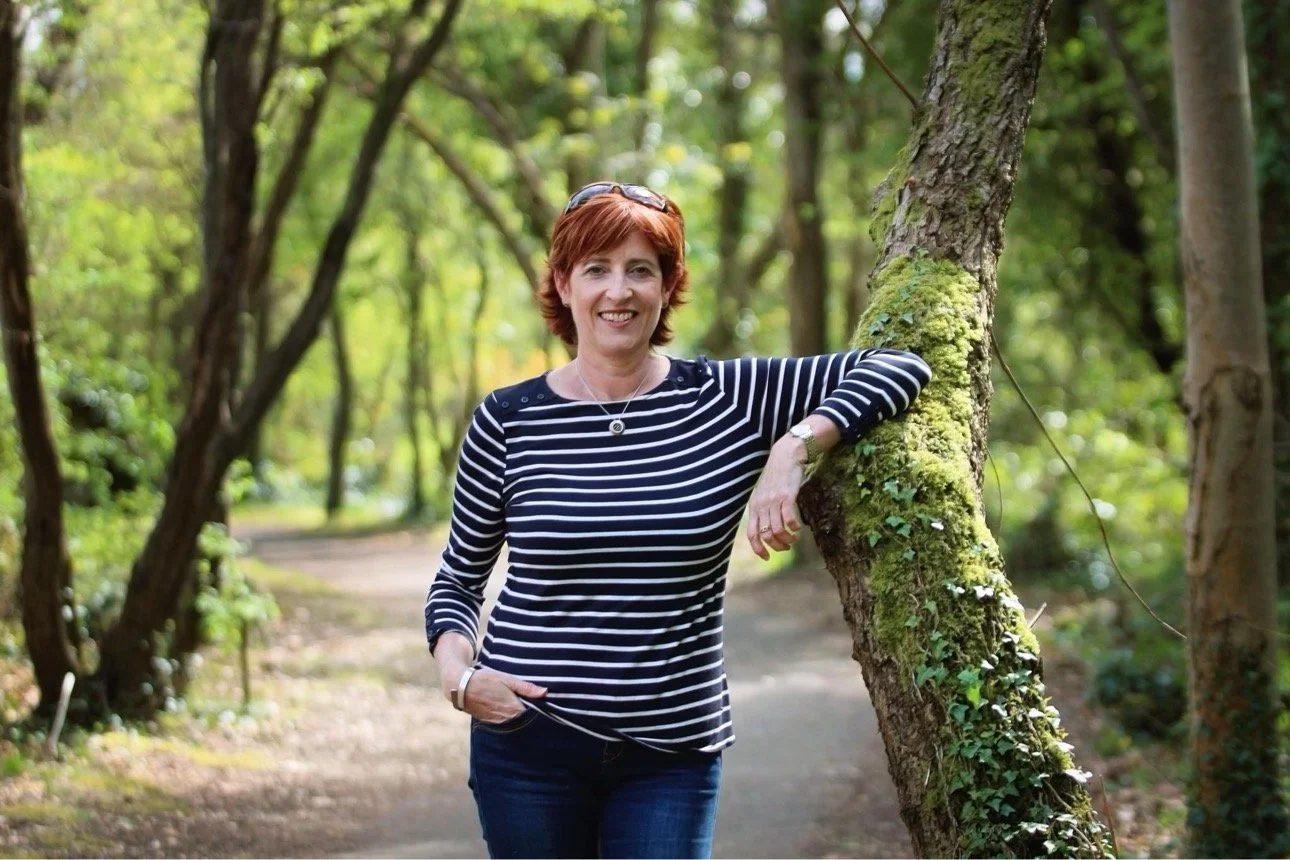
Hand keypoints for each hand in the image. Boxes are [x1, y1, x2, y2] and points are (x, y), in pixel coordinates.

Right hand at [462, 667, 547, 723]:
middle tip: (529, 699)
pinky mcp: (490, 722)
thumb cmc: (485, 680)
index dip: (537, 706)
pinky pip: (504, 721)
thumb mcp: (507, 679)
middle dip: (528, 710)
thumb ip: (526, 688)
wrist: (460, 687)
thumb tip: (545, 692)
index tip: (539, 700)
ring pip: (514, 720)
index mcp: (514, 708)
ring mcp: (497, 722)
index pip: (533, 713)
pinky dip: (507, 715)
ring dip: (517, 713)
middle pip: (524, 717)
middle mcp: (506, 719)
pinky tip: (505, 706)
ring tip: (515, 701)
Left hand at [746, 436, 807, 560]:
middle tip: (787, 546)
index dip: (758, 549)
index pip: (752, 534)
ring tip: (794, 538)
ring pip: (778, 530)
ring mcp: (774, 501)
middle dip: (777, 546)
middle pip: (766, 536)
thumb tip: (767, 529)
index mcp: (755, 507)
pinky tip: (798, 527)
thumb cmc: (777, 477)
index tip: (767, 557)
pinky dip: (794, 527)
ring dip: (788, 539)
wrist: (786, 455)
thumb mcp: (765, 494)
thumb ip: (764, 510)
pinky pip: (789, 519)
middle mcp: (762, 505)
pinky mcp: (787, 496)